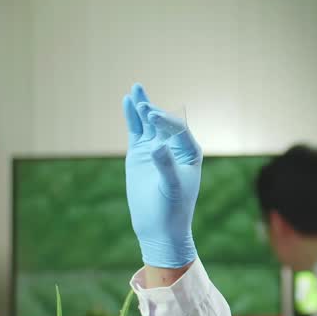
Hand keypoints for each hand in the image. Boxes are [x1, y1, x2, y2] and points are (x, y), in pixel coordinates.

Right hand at [123, 82, 201, 268]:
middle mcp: (174, 147)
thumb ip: (166, 166)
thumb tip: (158, 146)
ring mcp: (156, 148)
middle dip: (152, 109)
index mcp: (189, 152)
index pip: (178, 129)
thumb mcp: (171, 188)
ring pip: (148, 123)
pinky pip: (136, 131)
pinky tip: (127, 102)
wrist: (159, 228)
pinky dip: (132, 117)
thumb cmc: (172, 210)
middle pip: (163, 121)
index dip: (165, 120)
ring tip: (136, 88)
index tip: (151, 116)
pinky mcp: (141, 154)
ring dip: (142, 106)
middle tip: (141, 96)